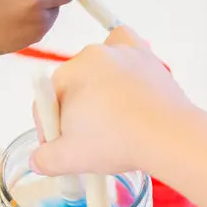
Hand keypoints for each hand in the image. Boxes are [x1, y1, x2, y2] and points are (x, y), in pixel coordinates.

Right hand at [30, 26, 194, 175]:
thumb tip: (38, 159)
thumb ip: (45, 158)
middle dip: (76, 110)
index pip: (48, 101)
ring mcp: (123, 53)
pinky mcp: (148, 57)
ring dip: (100, 88)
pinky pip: (128, 47)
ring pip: (99, 68)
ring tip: (113, 118)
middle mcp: (94, 54)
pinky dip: (124, 59)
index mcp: (70, 73)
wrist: (169, 136)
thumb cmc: (118, 142)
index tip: (61, 147)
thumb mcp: (70, 158)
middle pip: (74, 84)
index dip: (51, 128)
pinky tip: (127, 78)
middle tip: (89, 138)